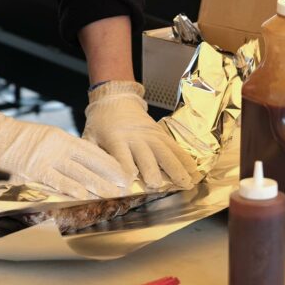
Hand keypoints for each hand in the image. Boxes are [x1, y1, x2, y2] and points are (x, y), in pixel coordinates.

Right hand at [0, 110, 129, 198]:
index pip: (91, 151)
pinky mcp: (34, 172)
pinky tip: (84, 195)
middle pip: (90, 163)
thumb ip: (62, 149)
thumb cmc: (17, 137)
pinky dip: (71, 188)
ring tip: (111, 194)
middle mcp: (58, 148)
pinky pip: (56, 181)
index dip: (108, 162)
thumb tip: (81, 164)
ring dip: (96, 185)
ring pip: (78, 173)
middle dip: (108, 176)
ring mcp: (47, 160)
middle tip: (125, 186)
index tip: (121, 171)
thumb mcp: (46, 137)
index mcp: (62, 138)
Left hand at [83, 81, 200, 188]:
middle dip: (151, 170)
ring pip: (165, 151)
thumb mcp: (90, 137)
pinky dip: (185, 159)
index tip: (127, 185)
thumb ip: (92, 156)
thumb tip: (91, 178)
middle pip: (146, 154)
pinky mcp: (160, 133)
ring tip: (185, 183)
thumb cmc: (101, 123)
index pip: (121, 155)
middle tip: (157, 185)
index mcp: (115, 138)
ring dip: (175, 167)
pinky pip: (175, 146)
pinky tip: (194, 171)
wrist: (116, 99)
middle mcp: (135, 137)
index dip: (124, 170)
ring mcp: (151, 134)